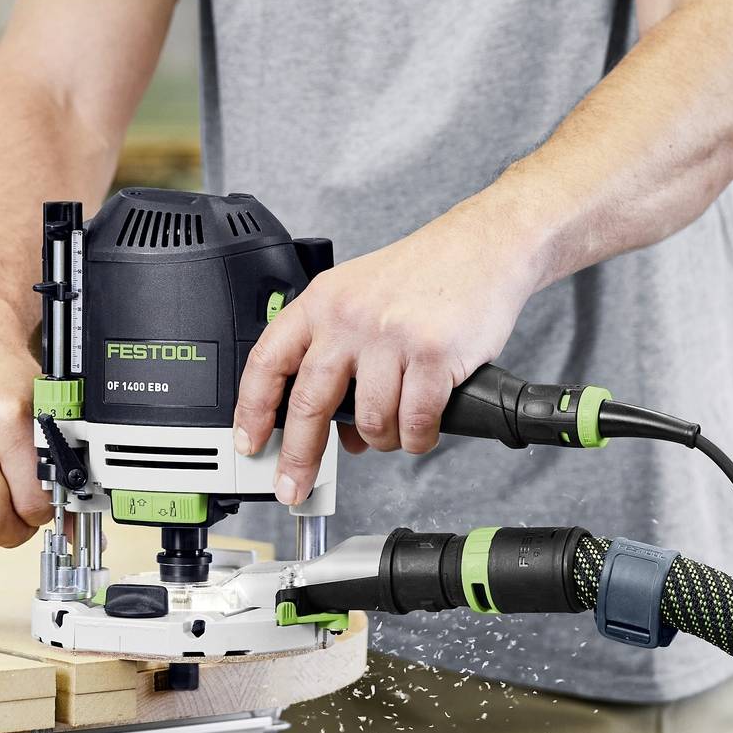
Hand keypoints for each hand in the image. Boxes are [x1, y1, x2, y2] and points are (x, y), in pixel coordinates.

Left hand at [233, 203, 539, 503]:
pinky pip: (415, 423)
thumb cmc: (424, 274)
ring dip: (383, 441)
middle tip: (295, 487)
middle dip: (299, 457)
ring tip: (396, 429)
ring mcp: (390, 336)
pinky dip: (418, 438)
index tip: (249, 443)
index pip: (268, 361)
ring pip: (370, 422)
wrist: (483, 245)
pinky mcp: (433, 354)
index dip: (251, 410)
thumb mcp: (363, 301)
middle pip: (308, 403)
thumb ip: (341, 360)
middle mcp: (350, 317)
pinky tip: (423, 428)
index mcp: (323, 301)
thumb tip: (338, 433)